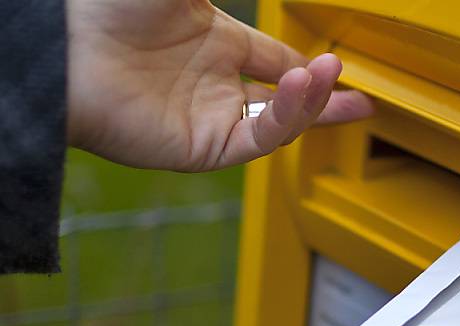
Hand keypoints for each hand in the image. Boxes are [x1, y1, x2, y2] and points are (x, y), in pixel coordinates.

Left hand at [66, 0, 373, 170]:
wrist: (65, 46)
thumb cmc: (111, 6)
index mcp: (212, 42)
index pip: (275, 61)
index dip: (310, 67)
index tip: (341, 65)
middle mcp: (212, 83)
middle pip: (285, 100)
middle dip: (326, 101)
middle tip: (364, 103)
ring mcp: (207, 117)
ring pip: (278, 122)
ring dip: (312, 102)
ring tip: (334, 78)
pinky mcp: (201, 148)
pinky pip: (258, 139)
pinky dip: (286, 118)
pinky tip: (301, 88)